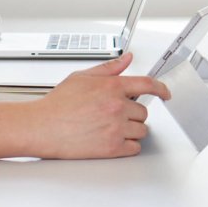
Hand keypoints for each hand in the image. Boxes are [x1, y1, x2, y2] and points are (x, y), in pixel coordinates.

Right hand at [30, 52, 170, 158]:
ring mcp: (115, 128)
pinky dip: (129, 145)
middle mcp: (117, 106)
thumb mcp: (82, 77)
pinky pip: (134, 147)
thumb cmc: (58, 104)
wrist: (42, 127)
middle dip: (133, 112)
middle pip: (143, 111)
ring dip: (132, 129)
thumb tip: (127, 59)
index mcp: (112, 87)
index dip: (161, 89)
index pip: (148, 85)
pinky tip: (116, 140)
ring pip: (141, 130)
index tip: (165, 93)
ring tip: (112, 127)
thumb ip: (109, 68)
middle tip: (116, 114)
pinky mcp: (111, 148)